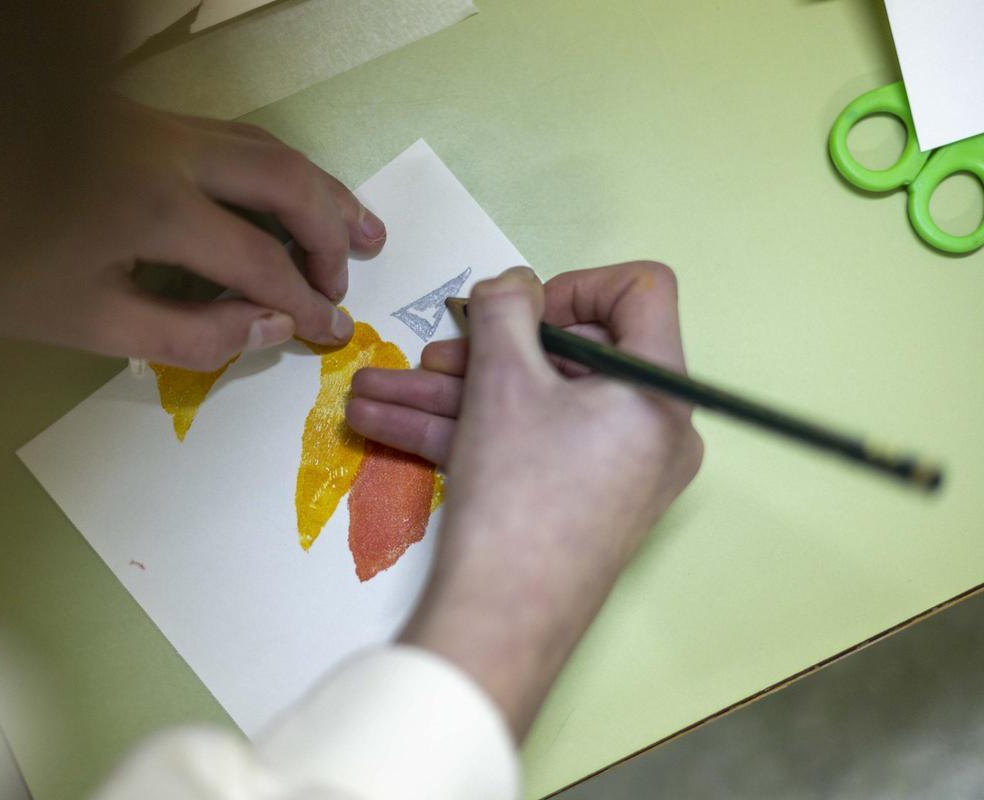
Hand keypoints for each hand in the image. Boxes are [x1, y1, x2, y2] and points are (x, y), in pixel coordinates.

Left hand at [0, 97, 386, 368]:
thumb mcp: (80, 324)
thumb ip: (186, 334)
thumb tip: (271, 326)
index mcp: (152, 206)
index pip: (260, 258)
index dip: (305, 300)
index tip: (332, 331)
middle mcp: (164, 149)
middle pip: (282, 178)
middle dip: (330, 228)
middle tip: (355, 271)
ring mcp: (149, 123)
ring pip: (259, 143)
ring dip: (312, 187)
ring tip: (355, 225)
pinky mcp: (133, 117)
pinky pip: (228, 135)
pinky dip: (272, 167)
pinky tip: (280, 193)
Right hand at [347, 263, 702, 736]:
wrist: (503, 620)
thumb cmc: (518, 492)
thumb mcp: (503, 380)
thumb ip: (505, 309)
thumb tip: (512, 283)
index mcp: (656, 389)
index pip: (640, 292)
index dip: (573, 286)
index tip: (518, 314)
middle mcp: (650, 427)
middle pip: (571, 353)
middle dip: (485, 350)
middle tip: (433, 354)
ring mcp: (614, 469)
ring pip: (532, 405)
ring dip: (452, 393)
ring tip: (373, 391)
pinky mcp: (577, 500)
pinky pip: (527, 445)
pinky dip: (465, 431)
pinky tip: (386, 424)